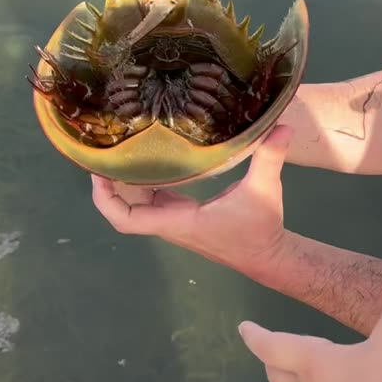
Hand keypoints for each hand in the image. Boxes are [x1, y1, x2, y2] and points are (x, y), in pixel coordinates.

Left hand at [91, 125, 292, 266]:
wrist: (268, 256)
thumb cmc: (261, 229)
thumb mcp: (265, 190)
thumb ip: (270, 158)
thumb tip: (282, 126)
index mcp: (179, 221)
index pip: (127, 220)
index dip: (106, 199)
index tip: (99, 172)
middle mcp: (171, 224)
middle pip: (124, 211)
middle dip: (109, 186)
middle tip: (105, 151)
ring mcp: (176, 222)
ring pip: (138, 206)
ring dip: (125, 184)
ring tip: (121, 150)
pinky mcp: (186, 217)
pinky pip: (155, 201)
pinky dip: (145, 184)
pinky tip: (148, 161)